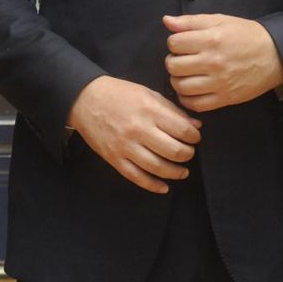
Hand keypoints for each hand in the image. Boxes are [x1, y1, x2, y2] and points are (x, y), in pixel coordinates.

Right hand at [66, 76, 202, 193]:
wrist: (86, 100)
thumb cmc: (120, 94)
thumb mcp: (148, 94)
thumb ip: (173, 111)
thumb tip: (196, 126)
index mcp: (150, 110)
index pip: (182, 130)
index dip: (194, 137)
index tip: (195, 138)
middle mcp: (139, 129)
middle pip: (173, 151)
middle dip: (187, 155)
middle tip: (190, 153)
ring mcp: (125, 146)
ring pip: (157, 167)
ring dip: (175, 172)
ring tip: (183, 171)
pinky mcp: (114, 159)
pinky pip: (137, 177)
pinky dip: (153, 185)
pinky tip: (164, 187)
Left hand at [163, 14, 282, 111]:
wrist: (274, 55)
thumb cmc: (246, 35)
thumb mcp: (221, 21)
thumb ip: (192, 22)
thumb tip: (167, 21)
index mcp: (212, 40)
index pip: (174, 43)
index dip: (175, 42)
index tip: (183, 44)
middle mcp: (213, 62)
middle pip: (173, 66)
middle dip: (173, 61)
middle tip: (183, 59)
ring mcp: (219, 83)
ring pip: (181, 87)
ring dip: (177, 80)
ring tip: (186, 74)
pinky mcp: (225, 99)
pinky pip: (195, 104)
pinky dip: (187, 99)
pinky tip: (191, 90)